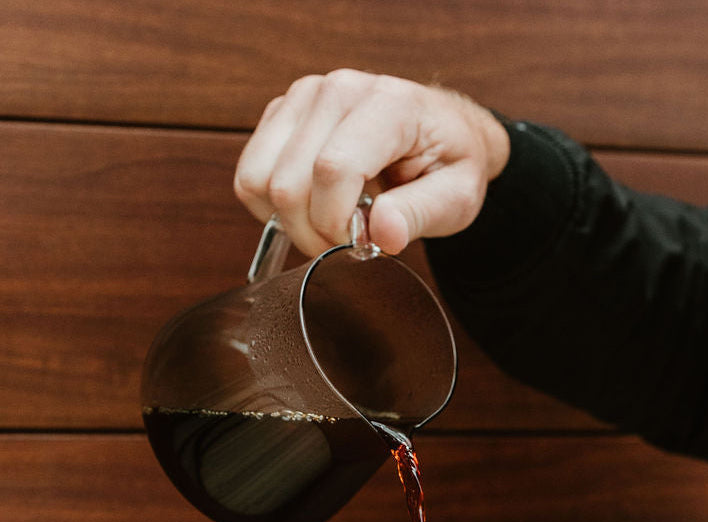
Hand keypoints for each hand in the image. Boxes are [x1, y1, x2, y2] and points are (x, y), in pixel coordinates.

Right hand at [234, 69, 509, 255]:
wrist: (443, 132)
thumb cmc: (450, 162)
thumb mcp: (457, 197)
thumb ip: (420, 215)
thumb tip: (382, 233)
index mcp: (388, 105)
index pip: (333, 169)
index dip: (336, 224)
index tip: (360, 245)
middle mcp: (337, 91)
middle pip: (288, 182)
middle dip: (312, 232)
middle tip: (344, 244)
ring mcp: (303, 97)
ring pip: (259, 180)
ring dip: (288, 222)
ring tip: (328, 226)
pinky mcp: (283, 113)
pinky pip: (250, 175)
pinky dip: (273, 207)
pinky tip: (311, 208)